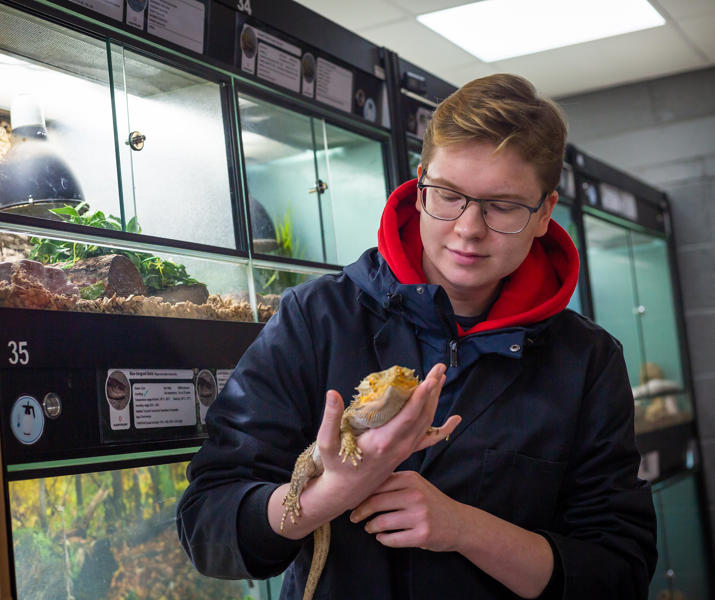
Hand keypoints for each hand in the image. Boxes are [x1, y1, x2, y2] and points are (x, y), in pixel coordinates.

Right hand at [268, 363, 460, 538]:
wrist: (344, 494)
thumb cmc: (335, 467)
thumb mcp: (327, 443)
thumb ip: (330, 418)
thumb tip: (332, 393)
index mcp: (382, 442)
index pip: (408, 416)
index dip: (421, 397)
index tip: (430, 379)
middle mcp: (398, 446)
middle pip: (422, 415)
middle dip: (433, 390)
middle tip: (439, 368)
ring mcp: (404, 450)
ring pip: (426, 422)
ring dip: (435, 399)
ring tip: (440, 378)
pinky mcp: (405, 453)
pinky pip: (428, 439)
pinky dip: (443, 429)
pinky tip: (454, 420)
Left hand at [349, 470, 462, 551]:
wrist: (459, 523)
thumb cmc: (430, 502)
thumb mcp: (416, 484)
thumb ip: (393, 482)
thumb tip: (360, 486)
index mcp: (410, 478)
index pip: (376, 484)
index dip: (360, 494)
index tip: (351, 501)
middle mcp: (415, 495)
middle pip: (375, 503)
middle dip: (360, 512)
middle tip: (353, 517)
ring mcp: (419, 516)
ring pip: (381, 522)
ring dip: (370, 527)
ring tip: (369, 527)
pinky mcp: (422, 535)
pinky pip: (392, 539)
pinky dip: (383, 539)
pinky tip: (382, 537)